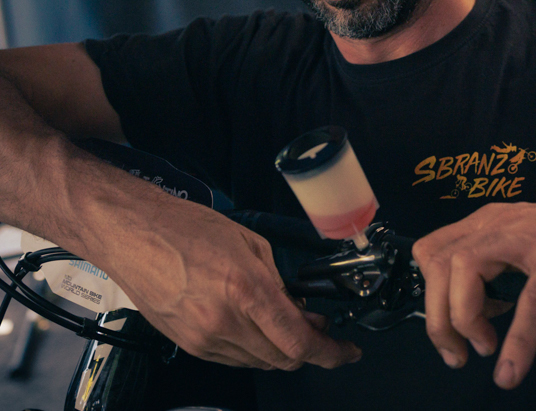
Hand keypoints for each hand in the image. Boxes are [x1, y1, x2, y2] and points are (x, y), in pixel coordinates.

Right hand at [95, 194, 360, 370]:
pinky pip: (234, 358)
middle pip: (283, 359)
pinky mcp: (188, 345)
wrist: (132, 235)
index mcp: (246, 290)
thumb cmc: (187, 229)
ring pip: (260, 362)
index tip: (346, 351)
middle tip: (320, 327)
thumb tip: (299, 311)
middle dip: (309, 348)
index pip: (298, 342)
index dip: (330, 353)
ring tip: (288, 321)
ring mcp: (203, 338)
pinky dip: (254, 348)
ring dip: (281, 349)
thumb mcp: (251, 245)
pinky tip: (258, 326)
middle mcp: (224, 321)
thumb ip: (279, 283)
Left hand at [410, 194, 535, 388]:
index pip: (431, 252)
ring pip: (468, 271)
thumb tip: (476, 310)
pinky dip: (517, 338)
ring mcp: (533, 235)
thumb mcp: (530, 252)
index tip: (449, 332)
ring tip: (485, 349)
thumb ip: (500, 272)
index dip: (430, 296)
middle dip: (438, 318)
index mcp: (492, 222)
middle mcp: (504, 223)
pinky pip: (530, 299)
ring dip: (465, 320)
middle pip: (439, 264)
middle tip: (459, 353)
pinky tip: (512, 366)